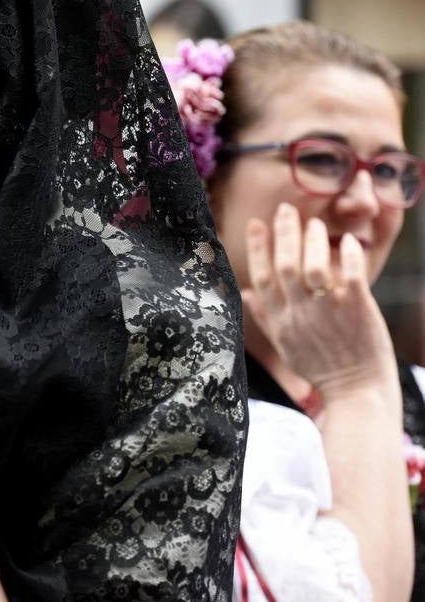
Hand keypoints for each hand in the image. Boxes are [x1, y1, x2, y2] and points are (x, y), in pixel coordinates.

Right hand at [243, 203, 396, 399]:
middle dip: (283, 233)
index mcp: (280, 321)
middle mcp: (300, 313)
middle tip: (285, 209)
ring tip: (314, 222)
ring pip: (313, 267)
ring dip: (312, 241)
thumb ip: (264, 317)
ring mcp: (328, 311)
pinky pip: (350, 276)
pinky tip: (348, 243)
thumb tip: (244, 292)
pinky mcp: (357, 310)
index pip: (262, 277)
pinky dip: (348, 257)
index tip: (257, 223)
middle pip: (286, 266)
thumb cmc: (321, 370)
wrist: (356, 392)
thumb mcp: (285, 346)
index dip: (259, 248)